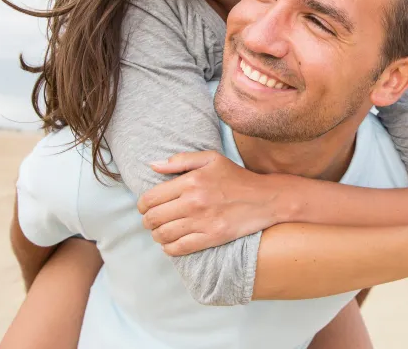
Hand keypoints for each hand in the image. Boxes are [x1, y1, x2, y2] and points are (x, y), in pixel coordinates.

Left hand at [137, 151, 280, 255]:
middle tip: (152, 221)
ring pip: (163, 235)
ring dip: (157, 235)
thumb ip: (181, 160)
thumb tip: (152, 165)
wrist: (265, 198)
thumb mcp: (211, 159)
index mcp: (190, 181)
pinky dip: (169, 249)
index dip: (142, 205)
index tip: (145, 207)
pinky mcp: (211, 238)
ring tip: (161, 232)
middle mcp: (193, 202)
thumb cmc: (236, 177)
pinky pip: (179, 248)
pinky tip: (171, 244)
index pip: (150, 198)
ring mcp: (202, 221)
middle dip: (147, 221)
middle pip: (153, 219)